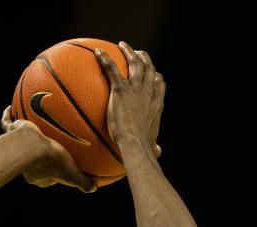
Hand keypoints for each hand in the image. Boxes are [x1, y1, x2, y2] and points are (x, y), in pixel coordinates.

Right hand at [0, 106, 95, 191]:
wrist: (31, 145)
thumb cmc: (52, 161)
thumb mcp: (72, 174)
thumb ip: (83, 182)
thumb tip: (93, 189)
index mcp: (38, 174)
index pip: (47, 178)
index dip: (54, 176)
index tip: (61, 171)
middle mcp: (25, 162)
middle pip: (33, 160)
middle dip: (40, 157)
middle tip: (49, 150)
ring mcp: (18, 146)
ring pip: (20, 141)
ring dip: (25, 136)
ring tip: (31, 128)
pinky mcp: (13, 131)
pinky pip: (7, 123)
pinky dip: (8, 116)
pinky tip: (9, 107)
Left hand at [94, 42, 163, 157]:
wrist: (134, 144)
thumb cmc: (142, 148)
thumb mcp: (152, 145)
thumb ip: (154, 146)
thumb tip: (158, 151)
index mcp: (156, 104)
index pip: (159, 84)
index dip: (156, 77)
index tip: (153, 74)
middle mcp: (148, 92)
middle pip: (149, 68)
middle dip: (144, 58)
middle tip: (137, 53)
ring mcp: (135, 89)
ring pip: (135, 63)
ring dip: (129, 52)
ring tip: (122, 45)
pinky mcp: (121, 90)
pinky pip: (112, 69)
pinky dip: (105, 58)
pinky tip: (97, 52)